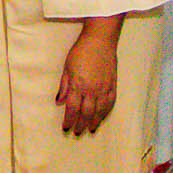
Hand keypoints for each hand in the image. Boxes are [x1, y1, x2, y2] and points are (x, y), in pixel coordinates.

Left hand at [57, 19, 121, 134]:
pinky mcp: (113, 84)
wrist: (100, 40)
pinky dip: (106, 112)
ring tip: (90, 129)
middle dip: (81, 124)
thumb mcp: (67, 67)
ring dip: (94, 121)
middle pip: (86, 113)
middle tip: (77, 132)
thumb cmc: (81, 51)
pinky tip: (102, 116)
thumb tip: (59, 102)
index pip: (72, 108)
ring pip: (99, 111)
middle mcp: (91, 89)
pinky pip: (110, 103)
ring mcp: (104, 88)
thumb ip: (64, 86)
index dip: (69, 120)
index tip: (66, 127)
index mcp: (78, 85)